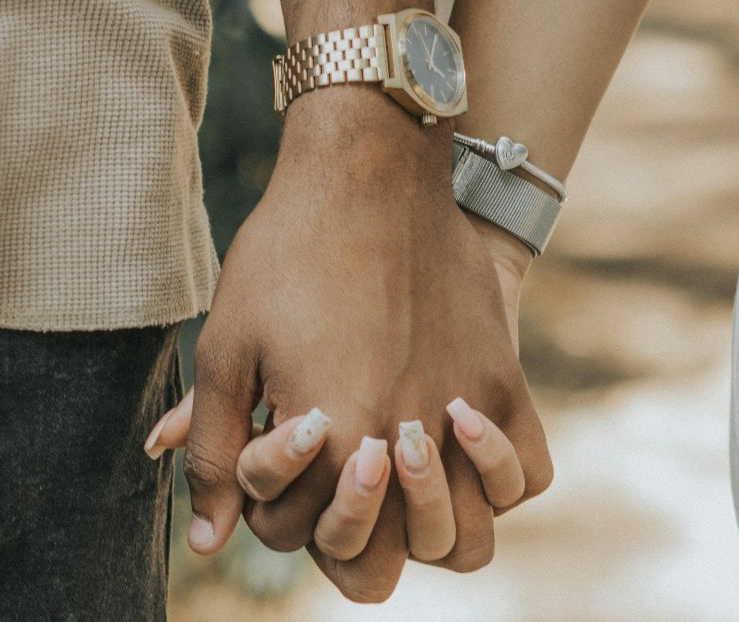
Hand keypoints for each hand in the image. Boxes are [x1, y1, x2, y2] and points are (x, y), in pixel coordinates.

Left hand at [174, 88, 552, 601]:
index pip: (304, 537)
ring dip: (426, 529)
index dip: (275, 508)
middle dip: (348, 544)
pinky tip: (457, 444)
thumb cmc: (287, 252)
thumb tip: (209, 540)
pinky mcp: (504, 378)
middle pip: (383, 565)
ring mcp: (466, 413)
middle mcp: (406, 442)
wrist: (368, 172)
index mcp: (333, 439)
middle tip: (334, 482)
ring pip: (465, 542)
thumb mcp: (226, 345)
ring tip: (399, 478)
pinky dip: (499, 480)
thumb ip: (217, 449)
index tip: (278, 451)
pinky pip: (529, 475)